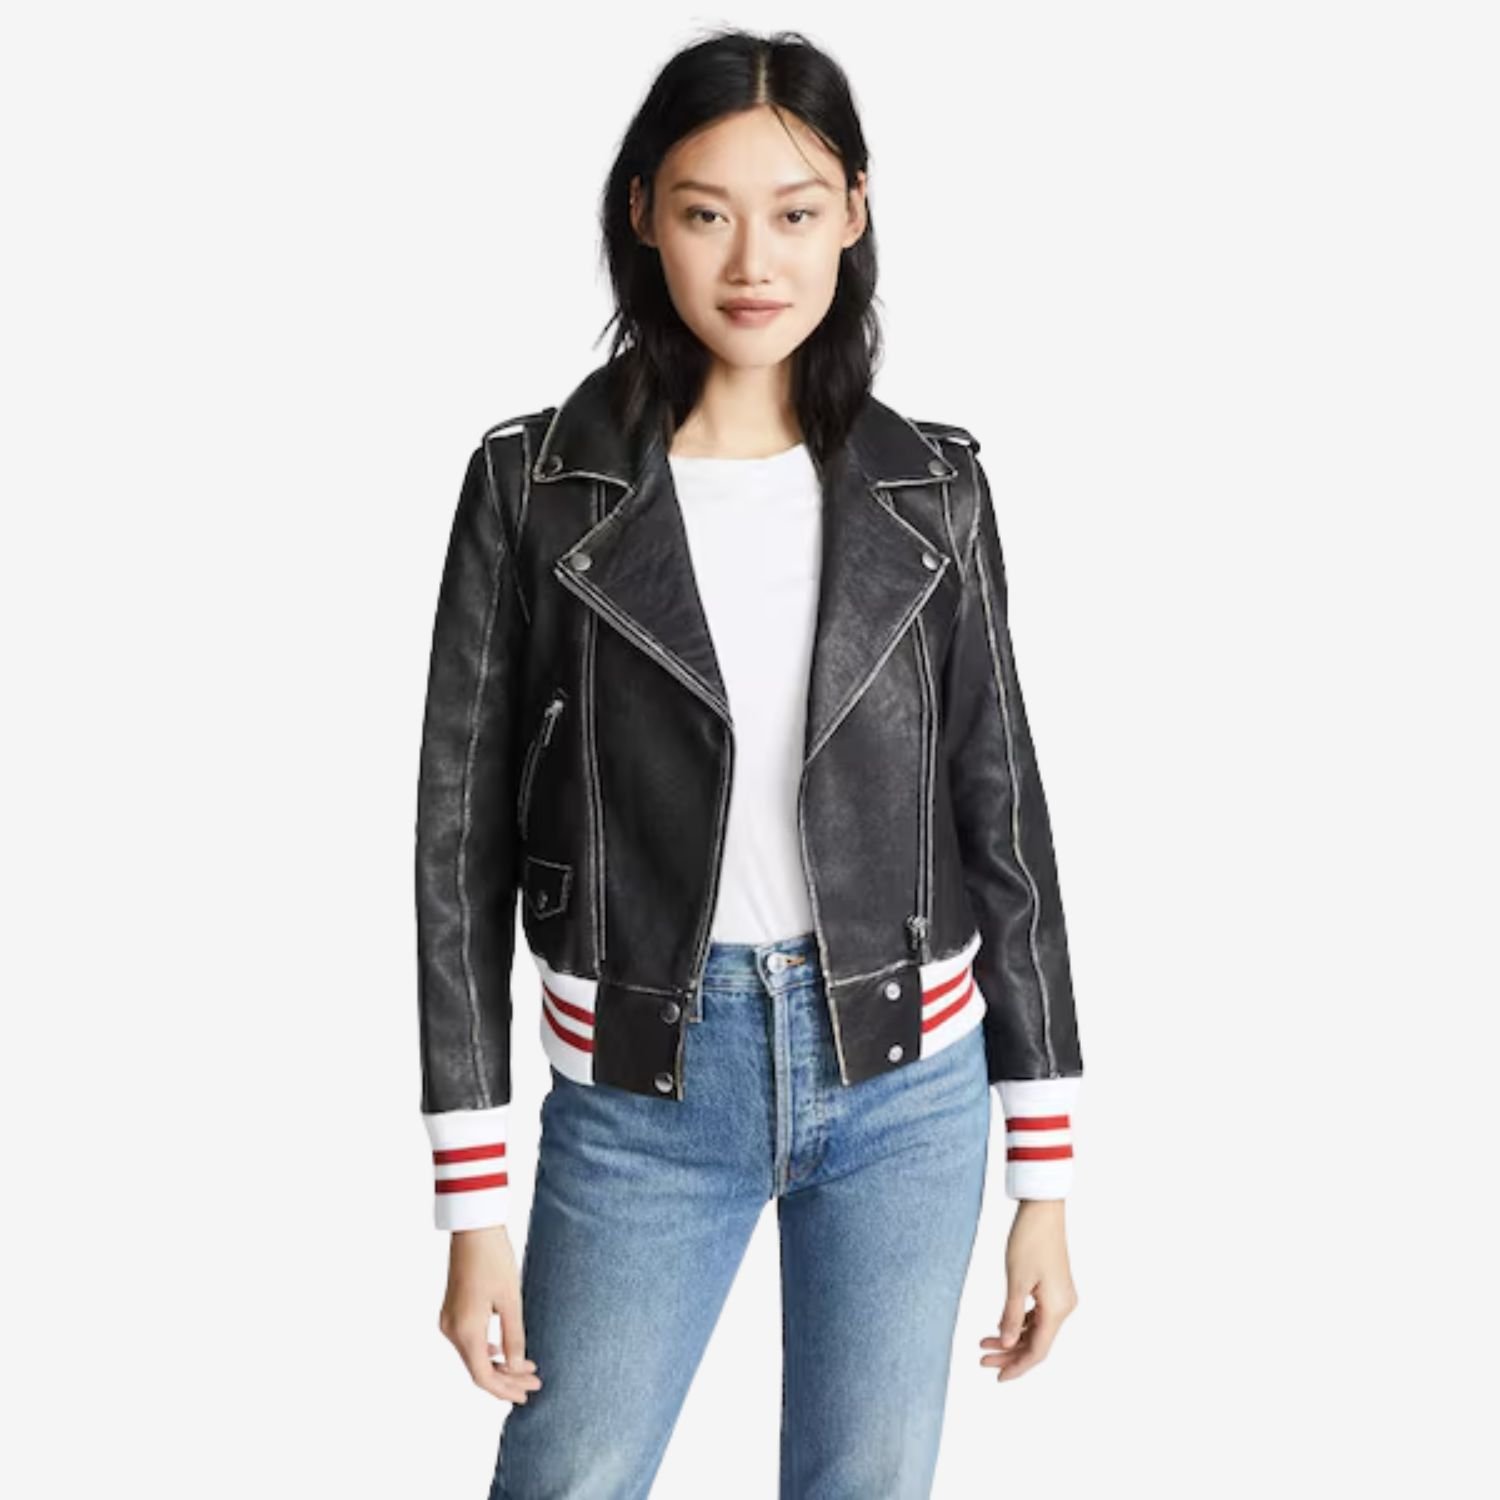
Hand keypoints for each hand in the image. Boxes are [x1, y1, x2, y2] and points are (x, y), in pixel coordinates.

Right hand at [438, 1225, 543, 1403]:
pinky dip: (487, 1352)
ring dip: (499, 1366)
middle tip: (535, 1382)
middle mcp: (452, 1331)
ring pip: (473, 1357)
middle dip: (507, 1379)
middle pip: (478, 1370)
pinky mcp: (451, 1312)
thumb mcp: (511, 1300)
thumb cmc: (494, 1259)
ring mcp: (449, 1321)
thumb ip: (514, 1337)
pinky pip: (468, 1342)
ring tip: (526, 1369)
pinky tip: (505, 1352)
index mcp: (466, 1331)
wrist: (474, 1228)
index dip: (506, 1390)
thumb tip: (518, 1368)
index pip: (484, 1377)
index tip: (528, 1393)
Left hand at [979, 1199, 1077, 1381]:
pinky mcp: (1054, 1287)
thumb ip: (1011, 1314)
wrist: (1042, 1209)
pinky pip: (1037, 1315)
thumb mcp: (1016, 1280)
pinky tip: (1000, 1326)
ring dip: (1011, 1338)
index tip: (997, 1377)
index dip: (1018, 1367)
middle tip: (982, 1360)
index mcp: (1058, 1309)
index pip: (1038, 1350)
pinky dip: (1018, 1322)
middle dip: (1010, 1354)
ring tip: (984, 1344)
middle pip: (1037, 1342)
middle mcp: (1063, 1307)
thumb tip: (1006, 1342)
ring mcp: (1060, 1297)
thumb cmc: (1029, 1240)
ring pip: (1035, 1329)